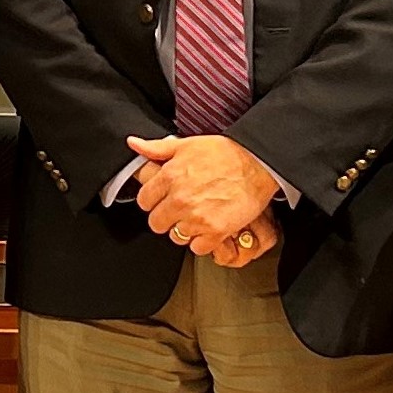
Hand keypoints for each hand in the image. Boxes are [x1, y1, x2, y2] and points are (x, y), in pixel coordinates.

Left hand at [129, 134, 280, 255]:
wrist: (258, 164)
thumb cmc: (227, 153)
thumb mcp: (187, 144)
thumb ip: (157, 148)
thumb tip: (134, 144)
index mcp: (170, 177)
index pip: (144, 201)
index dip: (154, 201)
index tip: (163, 199)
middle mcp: (180, 199)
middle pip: (156, 223)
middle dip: (167, 218)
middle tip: (181, 210)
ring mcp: (196, 217)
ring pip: (175, 237)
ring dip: (185, 230)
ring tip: (198, 217)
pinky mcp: (215, 231)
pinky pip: (197, 248)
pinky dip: (203, 242)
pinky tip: (210, 227)